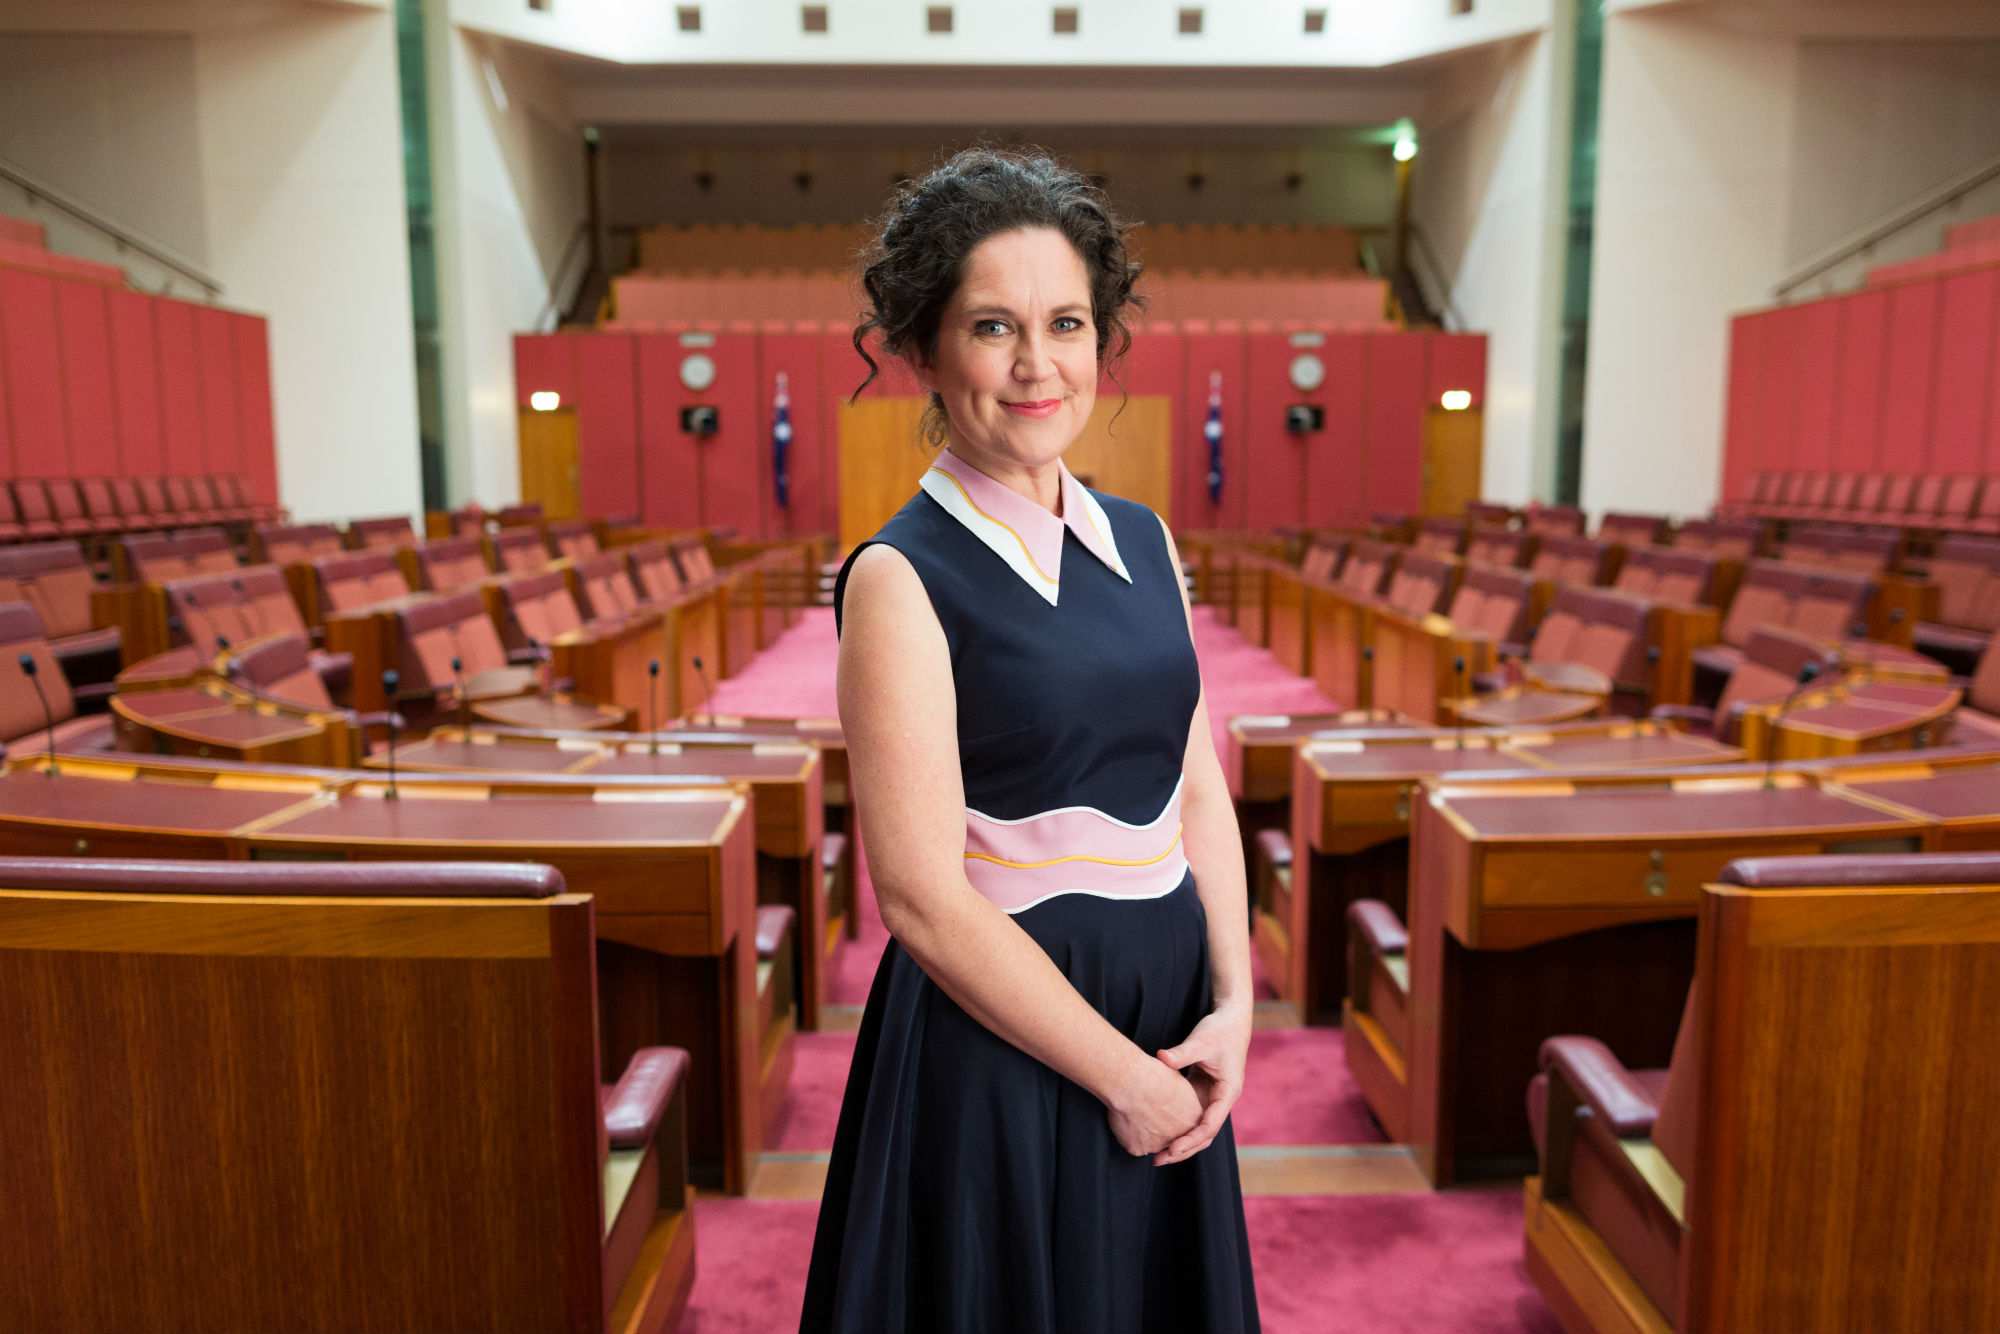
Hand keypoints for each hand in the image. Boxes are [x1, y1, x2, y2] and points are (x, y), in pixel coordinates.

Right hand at [1103, 1049, 1203, 1157]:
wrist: (1131, 1082)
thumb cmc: (1153, 1075)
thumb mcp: (1178, 1080)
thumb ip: (1181, 1097)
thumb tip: (1175, 1097)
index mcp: (1192, 1117)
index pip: (1185, 1124)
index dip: (1172, 1116)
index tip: (1161, 1108)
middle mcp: (1178, 1136)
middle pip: (1170, 1136)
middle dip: (1159, 1126)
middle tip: (1147, 1109)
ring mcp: (1158, 1145)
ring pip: (1151, 1142)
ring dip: (1144, 1131)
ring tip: (1135, 1108)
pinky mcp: (1138, 1149)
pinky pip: (1133, 1144)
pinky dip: (1128, 1133)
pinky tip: (1126, 1116)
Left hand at [1151, 999, 1251, 1165]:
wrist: (1231, 1019)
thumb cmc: (1219, 1030)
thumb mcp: (1201, 1041)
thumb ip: (1182, 1053)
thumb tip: (1160, 1058)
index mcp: (1228, 1092)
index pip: (1210, 1124)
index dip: (1191, 1139)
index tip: (1172, 1148)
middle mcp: (1222, 1099)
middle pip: (1205, 1135)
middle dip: (1184, 1149)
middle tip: (1159, 1159)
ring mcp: (1213, 1097)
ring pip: (1198, 1128)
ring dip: (1181, 1142)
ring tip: (1157, 1155)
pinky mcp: (1204, 1091)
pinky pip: (1192, 1116)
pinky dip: (1179, 1127)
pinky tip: (1159, 1132)